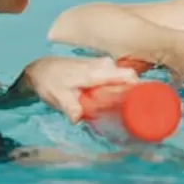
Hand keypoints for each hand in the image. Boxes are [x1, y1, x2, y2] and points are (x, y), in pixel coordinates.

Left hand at [24, 56, 139, 121]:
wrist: (41, 69)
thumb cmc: (50, 82)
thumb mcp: (59, 97)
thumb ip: (69, 107)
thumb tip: (77, 118)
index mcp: (97, 72)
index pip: (127, 76)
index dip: (139, 89)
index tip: (142, 104)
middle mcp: (104, 65)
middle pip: (129, 79)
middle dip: (133, 94)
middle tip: (132, 113)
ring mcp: (103, 64)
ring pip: (123, 78)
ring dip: (124, 92)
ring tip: (122, 109)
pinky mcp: (101, 66)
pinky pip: (117, 76)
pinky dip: (118, 88)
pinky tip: (112, 101)